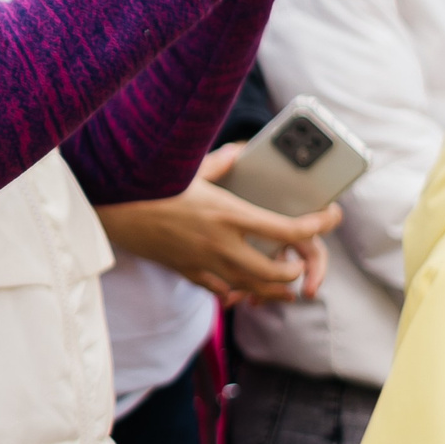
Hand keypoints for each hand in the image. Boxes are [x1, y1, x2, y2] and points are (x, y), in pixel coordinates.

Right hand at [96, 145, 341, 305]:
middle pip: (275, 272)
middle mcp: (221, 243)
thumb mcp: (190, 168)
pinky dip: (235, 291)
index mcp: (229, 214)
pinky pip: (219, 290)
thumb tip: (240, 152)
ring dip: (273, 290)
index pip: (288, 229)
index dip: (318, 226)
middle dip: (295, 270)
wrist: (113, 209)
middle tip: (299, 263)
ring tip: (284, 288)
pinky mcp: (187, 271)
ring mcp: (204, 262)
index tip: (331, 218)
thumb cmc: (151, 183)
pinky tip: (240, 288)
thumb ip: (220, 163)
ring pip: (251, 288)